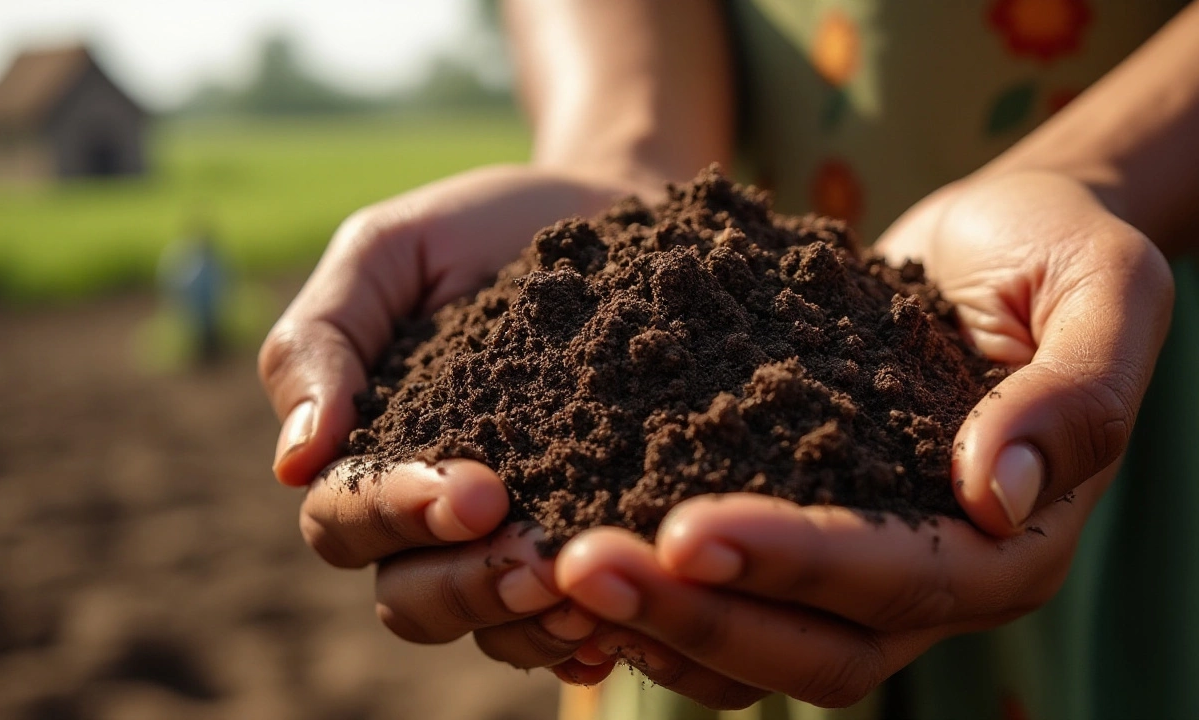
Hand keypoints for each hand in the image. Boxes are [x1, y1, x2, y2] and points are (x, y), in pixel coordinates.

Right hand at [260, 164, 645, 669]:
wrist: (612, 217)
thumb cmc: (486, 229)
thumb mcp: (391, 251)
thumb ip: (321, 339)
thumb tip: (292, 464)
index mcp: (368, 450)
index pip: (345, 518)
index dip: (397, 516)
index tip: (478, 490)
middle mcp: (428, 514)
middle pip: (409, 598)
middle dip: (468, 585)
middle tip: (541, 557)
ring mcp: (507, 537)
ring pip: (486, 626)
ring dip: (527, 623)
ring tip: (588, 597)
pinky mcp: (584, 541)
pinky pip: (567, 622)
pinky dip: (583, 635)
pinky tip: (622, 626)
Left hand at [547, 170, 1174, 707]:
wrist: (996, 239)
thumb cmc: (1054, 250)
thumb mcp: (1103, 288)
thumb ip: (1075, 392)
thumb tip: (995, 492)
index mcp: (1011, 543)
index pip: (899, 578)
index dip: (795, 562)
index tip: (688, 530)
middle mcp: (934, 583)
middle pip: (812, 647)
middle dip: (695, 612)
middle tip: (577, 565)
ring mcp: (860, 575)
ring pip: (755, 650)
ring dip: (655, 621)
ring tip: (548, 571)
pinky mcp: (802, 538)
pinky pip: (726, 605)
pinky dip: (655, 599)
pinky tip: (570, 554)